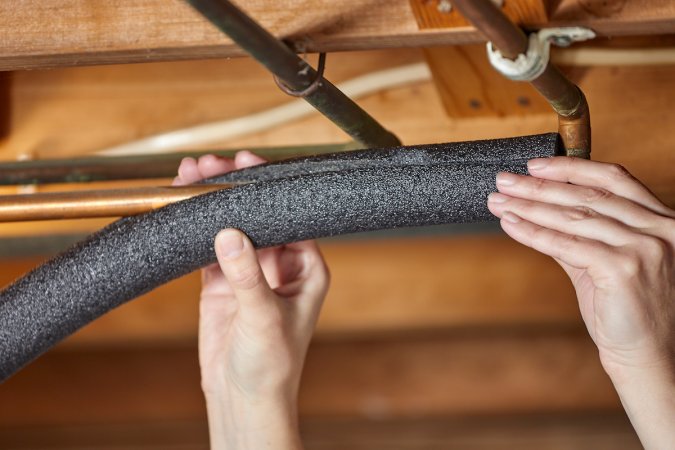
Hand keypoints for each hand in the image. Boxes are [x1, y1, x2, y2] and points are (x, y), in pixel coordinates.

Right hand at [174, 152, 329, 449]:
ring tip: (192, 176)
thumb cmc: (272, 366)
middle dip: (235, 190)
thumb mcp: (263, 318)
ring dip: (213, 204)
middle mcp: (280, 266)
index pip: (290, 217)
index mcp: (306, 269)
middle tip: (213, 166)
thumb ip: (247, 276)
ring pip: (231, 228)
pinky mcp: (222, 284)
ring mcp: (249, 273)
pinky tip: (182, 207)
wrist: (243, 399)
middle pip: (258, 216)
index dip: (269, 189)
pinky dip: (195, 228)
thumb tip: (230, 233)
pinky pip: (208, 248)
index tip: (249, 165)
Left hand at [487, 156, 673, 448]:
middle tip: (504, 180)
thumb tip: (537, 213)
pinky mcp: (624, 269)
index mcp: (661, 220)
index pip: (613, 180)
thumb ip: (579, 235)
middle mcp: (660, 229)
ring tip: (499, 201)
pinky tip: (511, 225)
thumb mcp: (606, 262)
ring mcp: (645, 248)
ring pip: (573, 218)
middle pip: (586, 196)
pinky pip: (566, 245)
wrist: (648, 356)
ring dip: (529, 207)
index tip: (534, 166)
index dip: (570, 168)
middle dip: (538, 187)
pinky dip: (533, 233)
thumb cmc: (628, 310)